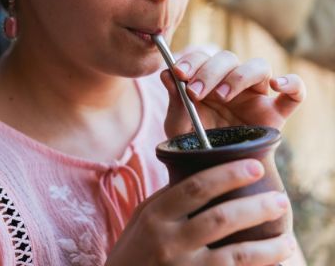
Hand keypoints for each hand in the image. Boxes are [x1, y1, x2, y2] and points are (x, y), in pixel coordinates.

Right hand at [105, 159, 295, 264]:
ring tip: (288, 239)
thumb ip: (170, 199)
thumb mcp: (143, 217)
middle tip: (281, 200)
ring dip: (266, 247)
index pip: (196, 187)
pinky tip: (271, 264)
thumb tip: (204, 178)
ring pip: (234, 255)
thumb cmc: (133, 249)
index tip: (254, 166)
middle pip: (221, 218)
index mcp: (156, 214)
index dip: (228, 174)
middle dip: (256, 207)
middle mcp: (169, 241)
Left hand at [161, 49, 305, 136]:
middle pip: (228, 58)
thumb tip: (166, 74)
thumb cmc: (194, 144)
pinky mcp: (275, 113)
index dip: (192, 60)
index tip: (178, 73)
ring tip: (222, 96)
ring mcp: (255, 96)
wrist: (213, 172)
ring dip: (238, 76)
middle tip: (194, 92)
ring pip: (259, 66)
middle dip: (209, 71)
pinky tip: (277, 85)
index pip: (203, 57)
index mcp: (207, 80)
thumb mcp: (178, 126)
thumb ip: (174, 102)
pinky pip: (295, 94)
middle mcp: (231, 83)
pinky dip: (292, 84)